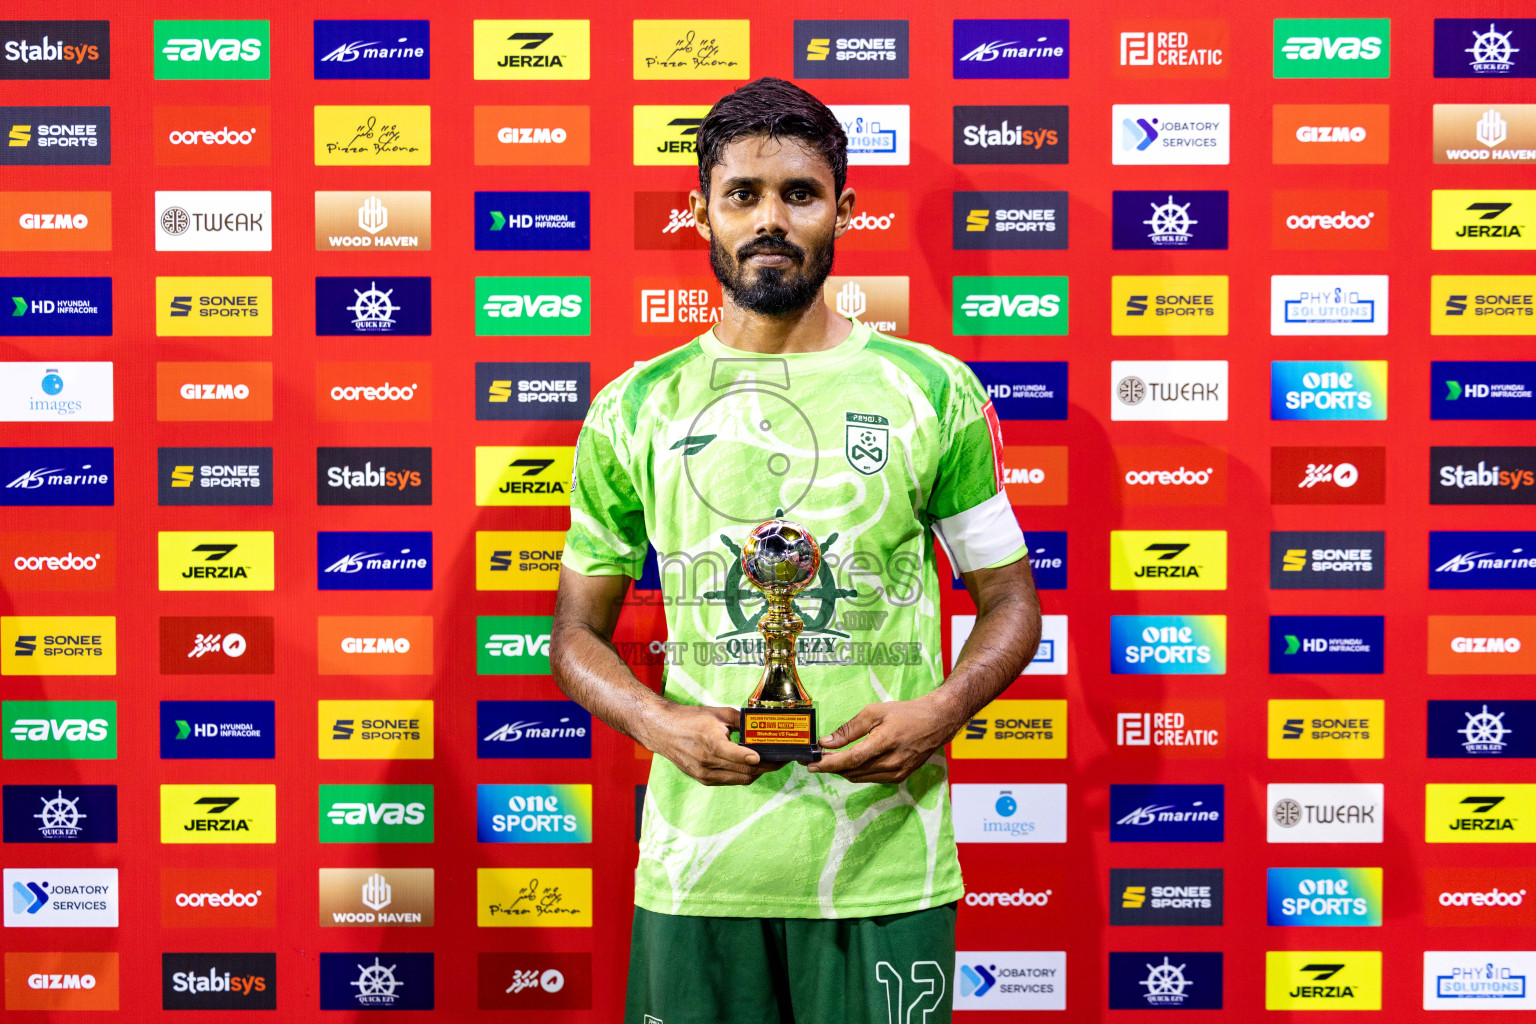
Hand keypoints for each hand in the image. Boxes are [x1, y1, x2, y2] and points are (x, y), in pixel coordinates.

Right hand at [639, 703, 786, 786]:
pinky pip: (730, 781)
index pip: (740, 756)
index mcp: (711, 742)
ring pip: (741, 779)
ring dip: (757, 772)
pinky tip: (752, 765)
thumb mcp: (718, 714)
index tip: (774, 756)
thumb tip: (761, 725)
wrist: (662, 731)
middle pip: (746, 770)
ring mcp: (704, 774)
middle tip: (781, 759)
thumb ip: (741, 721)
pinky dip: (743, 774)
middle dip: (767, 766)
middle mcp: (707, 762)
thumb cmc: (689, 719)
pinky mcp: (703, 779)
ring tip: (771, 763)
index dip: (759, 758)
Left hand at [810, 693, 964, 783]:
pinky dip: (857, 772)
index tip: (810, 764)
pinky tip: (851, 761)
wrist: (936, 722)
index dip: (828, 764)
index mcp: (885, 743)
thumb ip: (849, 729)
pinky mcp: (899, 778)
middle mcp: (891, 763)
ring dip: (843, 770)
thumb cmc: (906, 713)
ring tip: (831, 758)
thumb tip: (826, 742)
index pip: (850, 760)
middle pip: (852, 771)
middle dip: (831, 766)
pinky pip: (870, 779)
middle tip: (816, 757)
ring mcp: (896, 773)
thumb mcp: (875, 712)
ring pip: (859, 777)